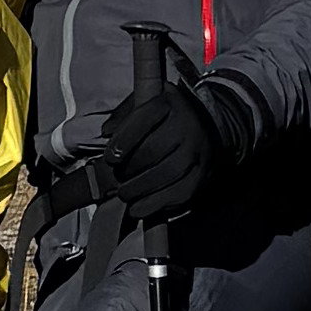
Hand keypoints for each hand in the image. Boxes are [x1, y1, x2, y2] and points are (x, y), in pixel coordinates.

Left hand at [92, 67, 234, 233]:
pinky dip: (155, 204)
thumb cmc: (164, 119)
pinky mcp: (202, 175)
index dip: (124, 139)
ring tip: (125, 194)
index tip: (111, 157)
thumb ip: (123, 114)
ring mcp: (197, 151)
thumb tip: (106, 131)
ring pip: (166, 174)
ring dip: (139, 189)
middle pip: (153, 151)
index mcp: (168, 103)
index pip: (144, 118)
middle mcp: (187, 125)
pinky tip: (139, 207)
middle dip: (129, 169)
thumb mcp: (144, 104)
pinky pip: (178, 193)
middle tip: (116, 177)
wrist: (204, 129)